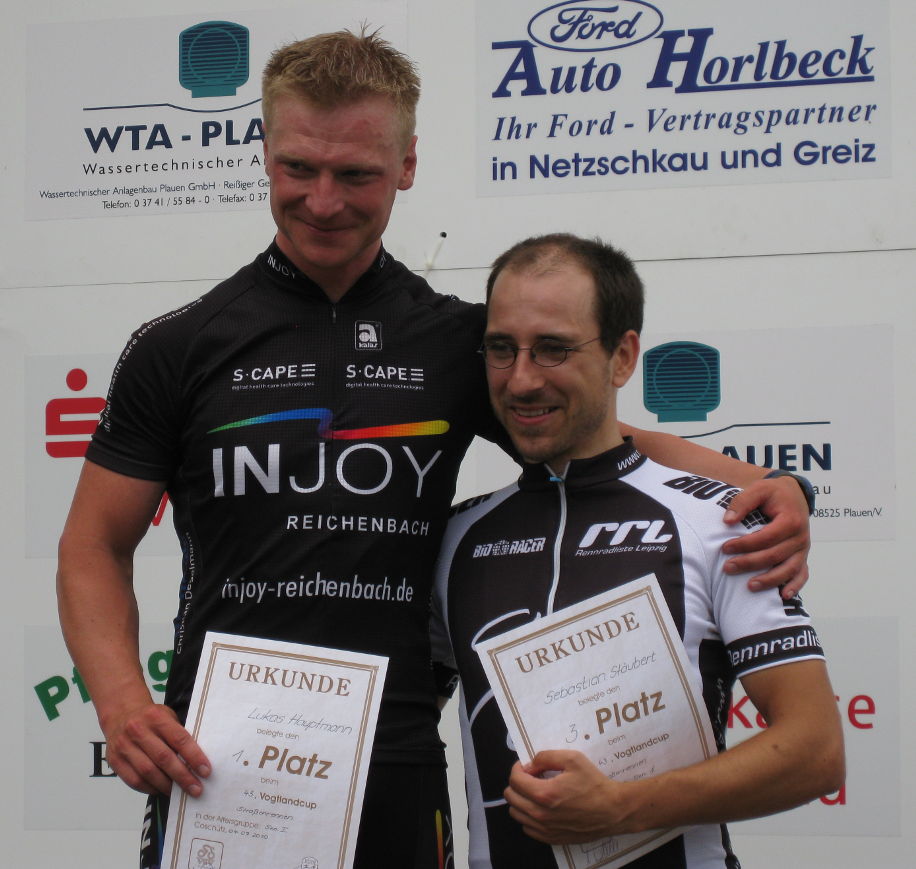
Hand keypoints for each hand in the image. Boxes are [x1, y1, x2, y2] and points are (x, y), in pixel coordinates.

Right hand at [101, 702, 209, 796]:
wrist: (121, 714)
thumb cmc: (151, 718)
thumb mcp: (168, 716)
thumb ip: (179, 734)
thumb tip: (197, 761)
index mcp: (156, 717)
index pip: (179, 739)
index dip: (194, 757)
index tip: (206, 771)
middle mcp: (138, 730)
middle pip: (164, 758)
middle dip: (183, 776)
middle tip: (196, 789)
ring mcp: (124, 746)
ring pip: (148, 772)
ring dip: (167, 786)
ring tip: (180, 793)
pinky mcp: (115, 760)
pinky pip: (134, 780)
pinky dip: (150, 788)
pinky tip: (161, 790)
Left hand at [504, 751, 629, 843]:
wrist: (613, 810)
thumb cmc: (594, 784)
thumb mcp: (572, 759)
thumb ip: (546, 756)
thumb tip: (530, 764)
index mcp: (544, 794)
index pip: (514, 780)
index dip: (518, 768)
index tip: (528, 765)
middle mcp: (541, 814)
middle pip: (511, 797)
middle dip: (517, 783)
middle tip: (532, 777)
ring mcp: (545, 829)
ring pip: (516, 814)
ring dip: (521, 800)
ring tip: (536, 792)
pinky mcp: (552, 838)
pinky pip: (527, 828)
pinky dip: (528, 816)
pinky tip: (542, 808)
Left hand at [721, 475, 810, 597]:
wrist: (794, 495)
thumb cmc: (774, 493)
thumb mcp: (758, 489)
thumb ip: (742, 502)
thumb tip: (727, 521)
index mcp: (791, 520)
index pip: (766, 537)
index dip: (745, 544)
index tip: (725, 548)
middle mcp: (800, 537)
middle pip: (774, 556)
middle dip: (749, 563)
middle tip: (727, 568)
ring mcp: (803, 549)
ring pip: (788, 569)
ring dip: (769, 580)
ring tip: (749, 586)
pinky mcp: (802, 557)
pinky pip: (802, 574)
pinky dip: (795, 586)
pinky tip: (783, 596)